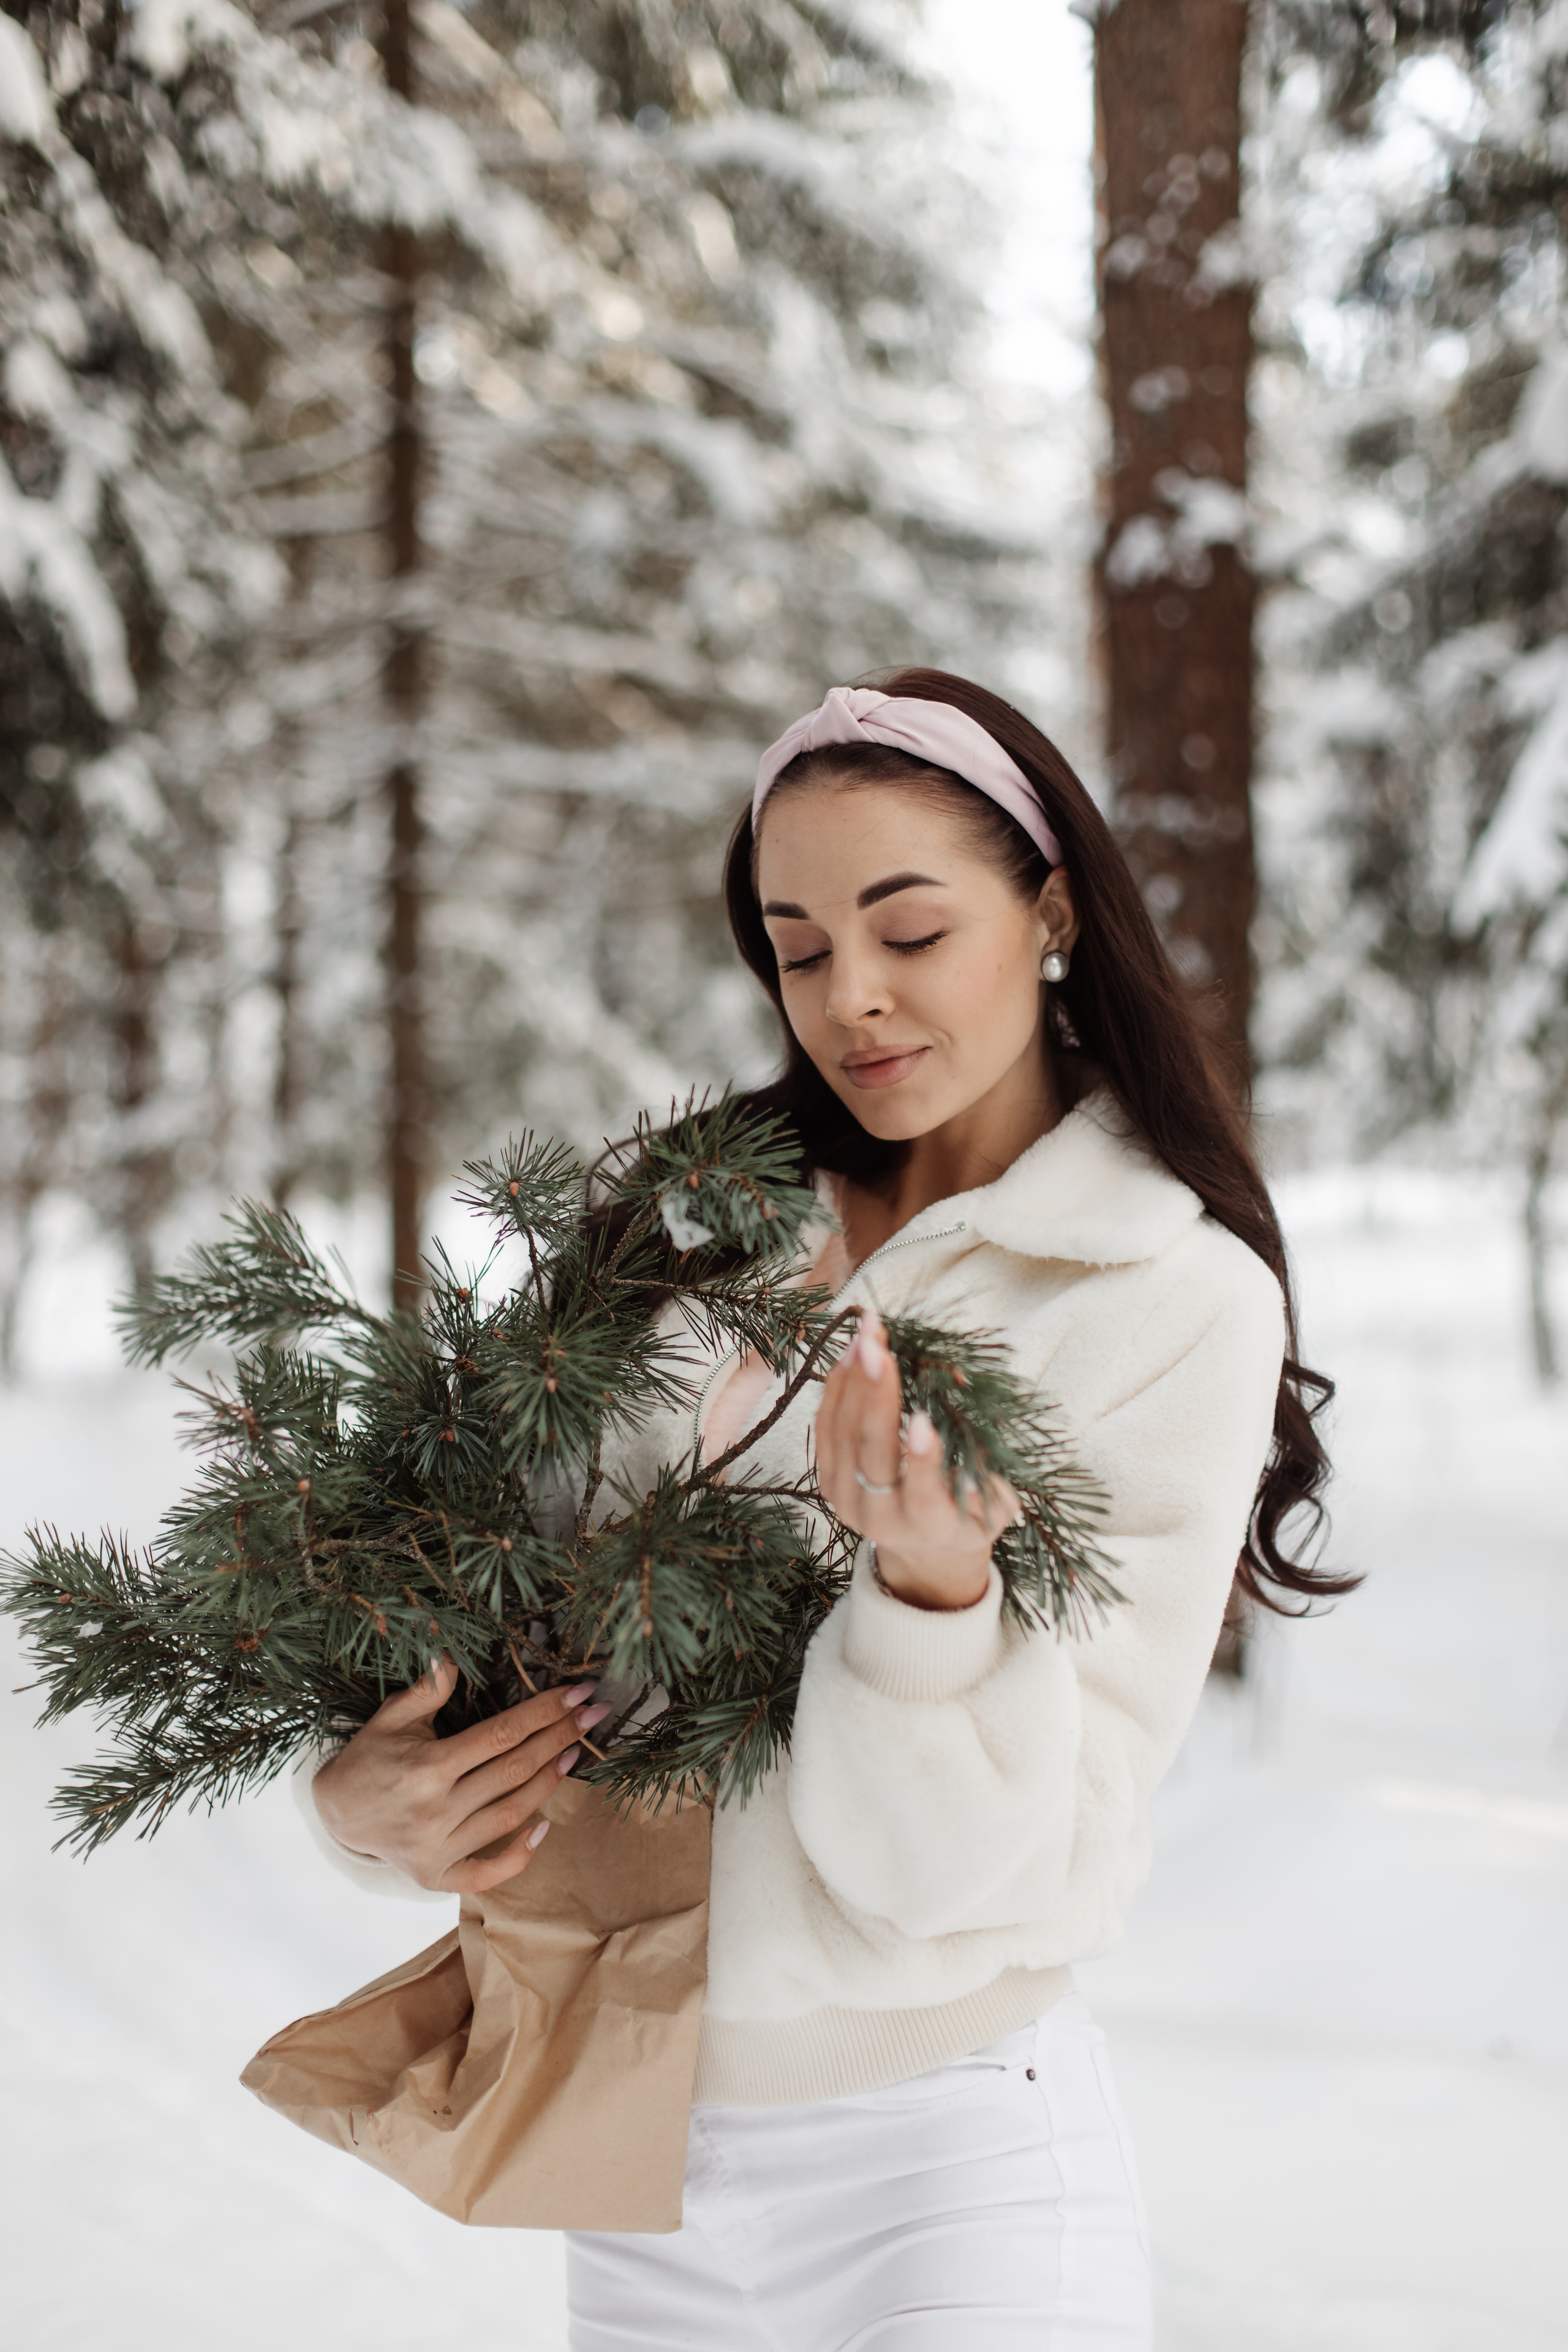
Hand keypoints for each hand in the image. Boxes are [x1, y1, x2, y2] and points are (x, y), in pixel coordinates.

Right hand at [312, 1659, 611, 1895]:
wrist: (336, 1815)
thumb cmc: (370, 1758)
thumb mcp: (391, 1716)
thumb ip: (426, 1688)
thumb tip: (452, 1653)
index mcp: (428, 1766)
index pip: (502, 1734)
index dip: (544, 1711)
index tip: (578, 1693)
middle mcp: (436, 1810)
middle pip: (514, 1770)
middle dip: (561, 1738)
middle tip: (594, 1715)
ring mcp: (438, 1848)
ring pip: (510, 1814)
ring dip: (549, 1783)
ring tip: (576, 1753)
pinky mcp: (437, 1876)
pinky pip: (487, 1872)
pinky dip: (519, 1855)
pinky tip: (545, 1826)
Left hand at [813, 1307, 1017, 1611]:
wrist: (924, 1548)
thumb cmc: (969, 1515)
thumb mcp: (994, 1499)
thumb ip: (984, 1461)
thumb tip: (961, 1394)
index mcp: (929, 1525)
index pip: (922, 1492)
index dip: (922, 1459)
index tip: (923, 1420)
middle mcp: (880, 1518)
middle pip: (872, 1453)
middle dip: (875, 1395)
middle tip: (879, 1347)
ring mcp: (846, 1499)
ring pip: (842, 1435)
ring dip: (852, 1379)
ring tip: (867, 1335)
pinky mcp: (827, 1481)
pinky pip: (824, 1429)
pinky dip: (836, 1388)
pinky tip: (850, 1354)